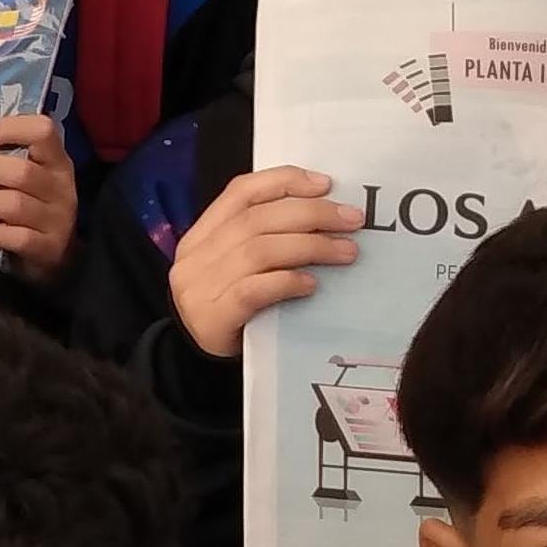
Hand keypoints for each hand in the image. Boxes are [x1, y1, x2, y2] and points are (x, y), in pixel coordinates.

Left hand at [0, 109, 79, 281]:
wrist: (59, 257)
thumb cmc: (35, 210)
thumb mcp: (31, 181)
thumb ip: (6, 163)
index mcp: (56, 162)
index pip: (42, 131)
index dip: (9, 130)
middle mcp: (59, 187)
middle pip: (20, 171)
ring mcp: (57, 219)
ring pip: (13, 204)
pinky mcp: (48, 247)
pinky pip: (18, 237)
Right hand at [167, 165, 362, 358]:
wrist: (198, 364)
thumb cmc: (229, 309)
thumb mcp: (237, 267)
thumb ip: (262, 237)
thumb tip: (324, 211)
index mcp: (200, 235)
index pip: (240, 192)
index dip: (284, 182)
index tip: (326, 185)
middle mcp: (195, 257)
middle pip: (257, 219)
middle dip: (311, 214)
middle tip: (351, 220)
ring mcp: (200, 288)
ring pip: (259, 250)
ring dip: (310, 246)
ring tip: (345, 251)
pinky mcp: (213, 318)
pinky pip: (254, 290)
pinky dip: (287, 281)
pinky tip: (312, 283)